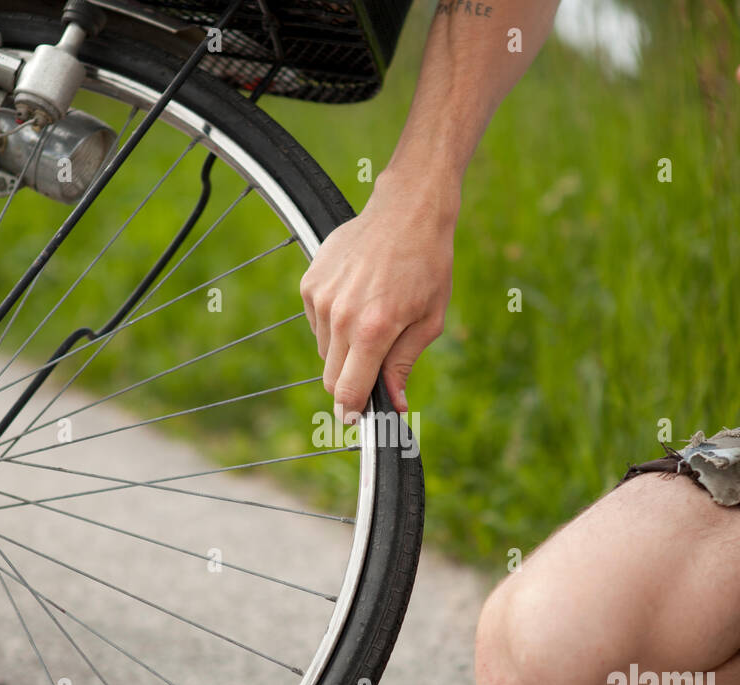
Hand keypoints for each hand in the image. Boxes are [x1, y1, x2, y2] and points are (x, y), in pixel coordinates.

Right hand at [299, 169, 454, 418]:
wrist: (407, 211)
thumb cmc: (427, 266)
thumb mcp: (429, 321)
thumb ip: (404, 365)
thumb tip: (395, 405)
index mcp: (373, 331)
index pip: (347, 391)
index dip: (352, 411)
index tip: (356, 418)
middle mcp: (340, 317)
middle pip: (331, 376)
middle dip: (350, 382)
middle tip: (373, 368)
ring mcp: (321, 298)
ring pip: (325, 349)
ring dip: (344, 349)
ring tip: (371, 318)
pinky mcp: (310, 283)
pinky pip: (317, 322)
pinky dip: (334, 322)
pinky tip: (357, 298)